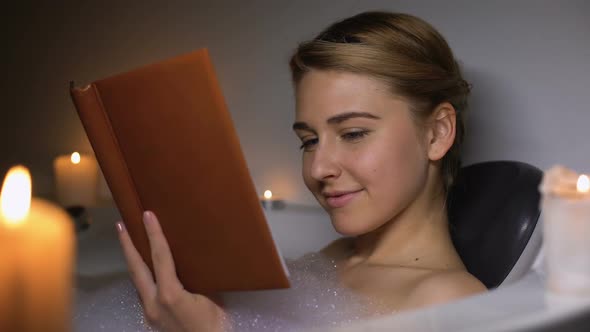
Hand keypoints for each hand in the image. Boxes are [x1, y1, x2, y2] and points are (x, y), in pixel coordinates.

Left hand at [117, 211, 228, 331]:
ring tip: (129, 243)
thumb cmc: (213, 325)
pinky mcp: (151, 319)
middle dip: (127, 245)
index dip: (154, 234)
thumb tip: (191, 262)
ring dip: (133, 261)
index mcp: (170, 295)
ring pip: (137, 281)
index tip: (148, 216)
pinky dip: (142, 276)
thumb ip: (197, 280)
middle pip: (136, 268)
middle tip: (120, 225)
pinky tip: (145, 270)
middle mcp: (154, 303)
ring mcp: (149, 313)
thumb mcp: (210, 298)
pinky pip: (144, 292)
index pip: (160, 257)